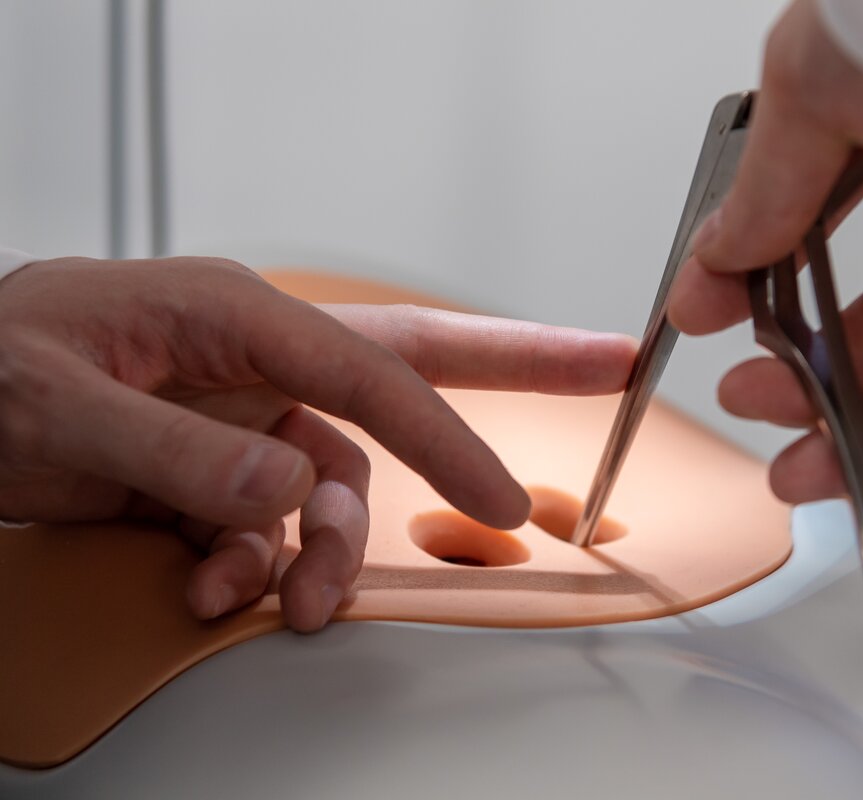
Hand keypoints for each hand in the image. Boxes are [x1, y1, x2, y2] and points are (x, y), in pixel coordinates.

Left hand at [0, 257, 633, 629]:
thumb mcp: (54, 406)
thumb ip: (178, 449)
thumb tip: (289, 484)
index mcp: (230, 315)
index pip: (373, 373)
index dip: (450, 439)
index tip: (506, 502)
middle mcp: (252, 358)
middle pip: (410, 364)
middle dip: (511, 366)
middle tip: (602, 361)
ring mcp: (238, 412)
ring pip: (334, 485)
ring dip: (325, 552)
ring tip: (297, 607)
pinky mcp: (214, 463)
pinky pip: (272, 522)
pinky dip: (255, 568)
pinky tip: (213, 591)